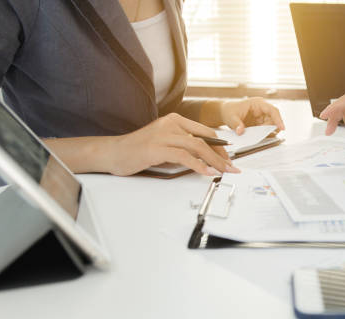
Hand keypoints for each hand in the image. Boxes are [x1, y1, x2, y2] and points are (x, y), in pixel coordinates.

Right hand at [110, 113, 239, 175]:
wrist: (113, 152)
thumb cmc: (138, 150)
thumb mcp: (165, 144)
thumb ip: (183, 146)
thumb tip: (205, 158)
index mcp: (174, 120)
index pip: (205, 132)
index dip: (221, 146)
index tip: (230, 158)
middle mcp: (171, 124)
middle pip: (205, 139)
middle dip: (222, 155)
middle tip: (232, 168)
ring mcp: (164, 134)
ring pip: (198, 146)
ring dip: (215, 161)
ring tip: (224, 171)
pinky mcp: (157, 148)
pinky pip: (184, 156)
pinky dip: (198, 165)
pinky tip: (207, 172)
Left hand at [220, 97, 284, 134]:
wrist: (226, 112)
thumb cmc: (229, 110)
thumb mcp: (231, 117)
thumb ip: (236, 124)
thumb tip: (241, 132)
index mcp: (257, 103)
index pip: (272, 110)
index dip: (278, 119)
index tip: (281, 128)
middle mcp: (262, 109)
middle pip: (273, 119)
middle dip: (271, 128)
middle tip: (263, 134)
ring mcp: (261, 116)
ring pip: (270, 125)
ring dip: (267, 131)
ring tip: (258, 135)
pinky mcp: (259, 123)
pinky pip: (265, 129)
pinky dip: (263, 134)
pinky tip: (258, 136)